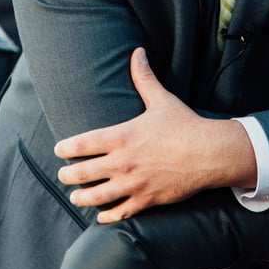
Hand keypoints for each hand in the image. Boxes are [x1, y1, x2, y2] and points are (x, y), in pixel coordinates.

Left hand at [54, 47, 256, 223]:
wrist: (209, 154)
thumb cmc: (184, 125)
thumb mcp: (161, 99)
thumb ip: (144, 78)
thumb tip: (137, 52)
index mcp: (121, 137)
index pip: (82, 144)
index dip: (65, 148)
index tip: (59, 150)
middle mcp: (122, 163)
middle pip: (82, 174)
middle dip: (68, 176)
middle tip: (63, 175)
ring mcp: (133, 184)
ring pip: (96, 197)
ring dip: (81, 197)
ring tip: (76, 196)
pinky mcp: (146, 200)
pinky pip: (119, 213)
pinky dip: (107, 215)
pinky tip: (101, 215)